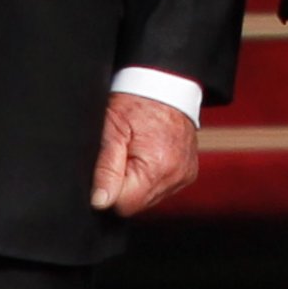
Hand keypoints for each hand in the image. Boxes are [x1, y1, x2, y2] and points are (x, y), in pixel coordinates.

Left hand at [89, 92, 198, 216]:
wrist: (167, 84)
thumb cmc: (137, 101)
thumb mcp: (112, 129)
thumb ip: (105, 168)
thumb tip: (100, 201)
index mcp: (158, 167)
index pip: (122, 204)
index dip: (110, 187)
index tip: (112, 162)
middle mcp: (176, 175)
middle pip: (136, 203)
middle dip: (125, 183)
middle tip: (125, 152)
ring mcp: (184, 175)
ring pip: (148, 197)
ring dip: (138, 180)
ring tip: (138, 150)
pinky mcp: (188, 174)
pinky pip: (161, 187)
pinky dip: (152, 175)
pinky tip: (149, 153)